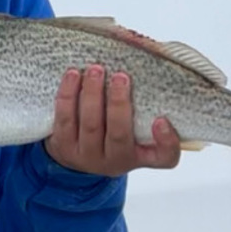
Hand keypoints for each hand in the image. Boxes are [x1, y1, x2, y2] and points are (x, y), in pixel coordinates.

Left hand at [45, 67, 182, 175]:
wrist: (75, 156)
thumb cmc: (113, 135)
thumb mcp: (135, 132)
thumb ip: (148, 111)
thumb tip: (152, 78)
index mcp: (139, 156)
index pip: (164, 157)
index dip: (167, 141)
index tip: (162, 119)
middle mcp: (114, 161)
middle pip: (119, 135)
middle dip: (119, 104)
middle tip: (121, 76)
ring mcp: (87, 156)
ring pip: (90, 125)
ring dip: (92, 94)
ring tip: (95, 70)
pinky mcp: (63, 147)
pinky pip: (65, 119)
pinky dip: (68, 95)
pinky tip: (73, 75)